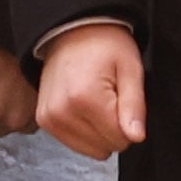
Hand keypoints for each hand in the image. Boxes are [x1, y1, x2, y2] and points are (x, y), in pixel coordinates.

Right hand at [38, 23, 147, 160]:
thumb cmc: (103, 43)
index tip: (122, 98)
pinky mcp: (44, 121)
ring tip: (95, 100)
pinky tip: (83, 106)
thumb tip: (136, 136)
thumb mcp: (130, 68)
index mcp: (85, 99)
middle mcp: (62, 112)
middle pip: (104, 148)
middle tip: (109, 97)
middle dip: (113, 127)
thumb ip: (135, 107)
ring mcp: (50, 118)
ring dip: (98, 130)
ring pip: (90, 150)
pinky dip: (84, 129)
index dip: (129, 123)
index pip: (120, 139)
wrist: (72, 29)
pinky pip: (75, 143)